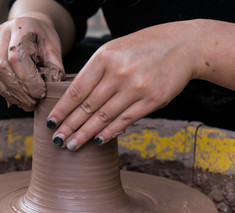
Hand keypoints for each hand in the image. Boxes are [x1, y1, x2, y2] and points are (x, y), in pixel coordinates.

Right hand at [0, 16, 63, 110]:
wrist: (31, 27)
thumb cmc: (44, 39)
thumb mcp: (54, 48)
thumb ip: (54, 67)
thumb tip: (53, 89)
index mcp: (20, 26)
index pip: (17, 56)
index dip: (28, 79)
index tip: (41, 93)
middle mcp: (1, 34)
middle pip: (2, 67)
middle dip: (19, 90)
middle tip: (34, 103)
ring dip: (12, 94)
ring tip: (27, 105)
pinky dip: (6, 93)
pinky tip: (19, 100)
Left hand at [47, 21, 199, 150]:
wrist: (183, 46)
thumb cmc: (143, 47)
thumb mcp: (114, 50)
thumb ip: (96, 72)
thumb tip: (78, 99)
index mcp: (104, 58)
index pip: (76, 90)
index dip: (62, 109)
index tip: (51, 123)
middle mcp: (118, 73)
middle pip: (87, 106)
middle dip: (69, 126)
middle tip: (57, 140)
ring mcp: (136, 88)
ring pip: (104, 116)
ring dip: (85, 133)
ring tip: (72, 145)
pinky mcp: (152, 100)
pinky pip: (125, 120)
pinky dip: (109, 132)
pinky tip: (97, 140)